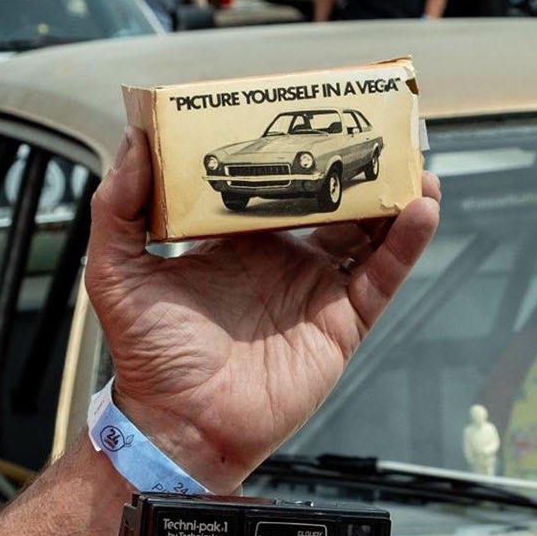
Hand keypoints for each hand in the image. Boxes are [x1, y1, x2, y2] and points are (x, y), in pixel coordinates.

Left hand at [85, 128, 440, 490]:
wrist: (180, 423)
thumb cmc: (149, 358)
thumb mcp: (116, 272)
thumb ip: (117, 207)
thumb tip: (133, 145)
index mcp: (235, 243)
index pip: (271, 184)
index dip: (291, 150)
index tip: (304, 112)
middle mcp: (281, 260)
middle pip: (330, 201)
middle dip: (354, 166)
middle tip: (375, 125)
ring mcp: (315, 290)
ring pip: (368, 232)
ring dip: (393, 197)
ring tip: (411, 161)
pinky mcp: (342, 322)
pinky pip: (381, 276)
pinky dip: (406, 243)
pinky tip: (420, 208)